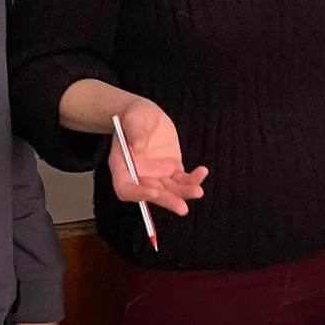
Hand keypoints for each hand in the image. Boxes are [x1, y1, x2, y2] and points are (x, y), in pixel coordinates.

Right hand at [110, 96, 208, 215]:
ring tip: (198, 191)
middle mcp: (139, 176)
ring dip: (184, 193)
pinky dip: (193, 179)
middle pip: (152, 195)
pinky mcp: (172, 171)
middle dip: (167, 201)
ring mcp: (156, 176)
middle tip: (182, 208)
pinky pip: (183, 180)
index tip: (154, 192)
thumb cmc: (134, 116)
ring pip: (170, 191)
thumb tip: (138, 146)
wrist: (147, 116)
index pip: (126, 189)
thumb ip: (134, 130)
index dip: (139, 194)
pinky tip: (202, 171)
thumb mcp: (133, 117)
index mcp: (121, 167)